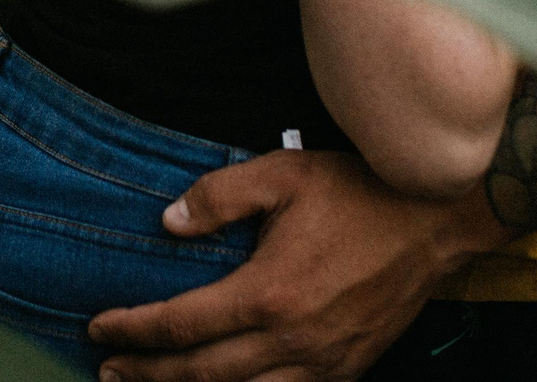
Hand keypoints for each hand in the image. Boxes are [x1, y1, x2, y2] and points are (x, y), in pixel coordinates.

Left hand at [87, 152, 481, 381]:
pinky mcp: (348, 370)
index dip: (134, 331)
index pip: (181, 326)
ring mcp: (323, 363)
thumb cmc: (358, 193)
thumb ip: (219, 197)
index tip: (99, 328)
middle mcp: (292, 340)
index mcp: (268, 294)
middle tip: (107, 370)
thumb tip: (169, 223)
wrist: (437, 221)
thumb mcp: (281, 174)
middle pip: (201, 374)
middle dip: (147, 375)